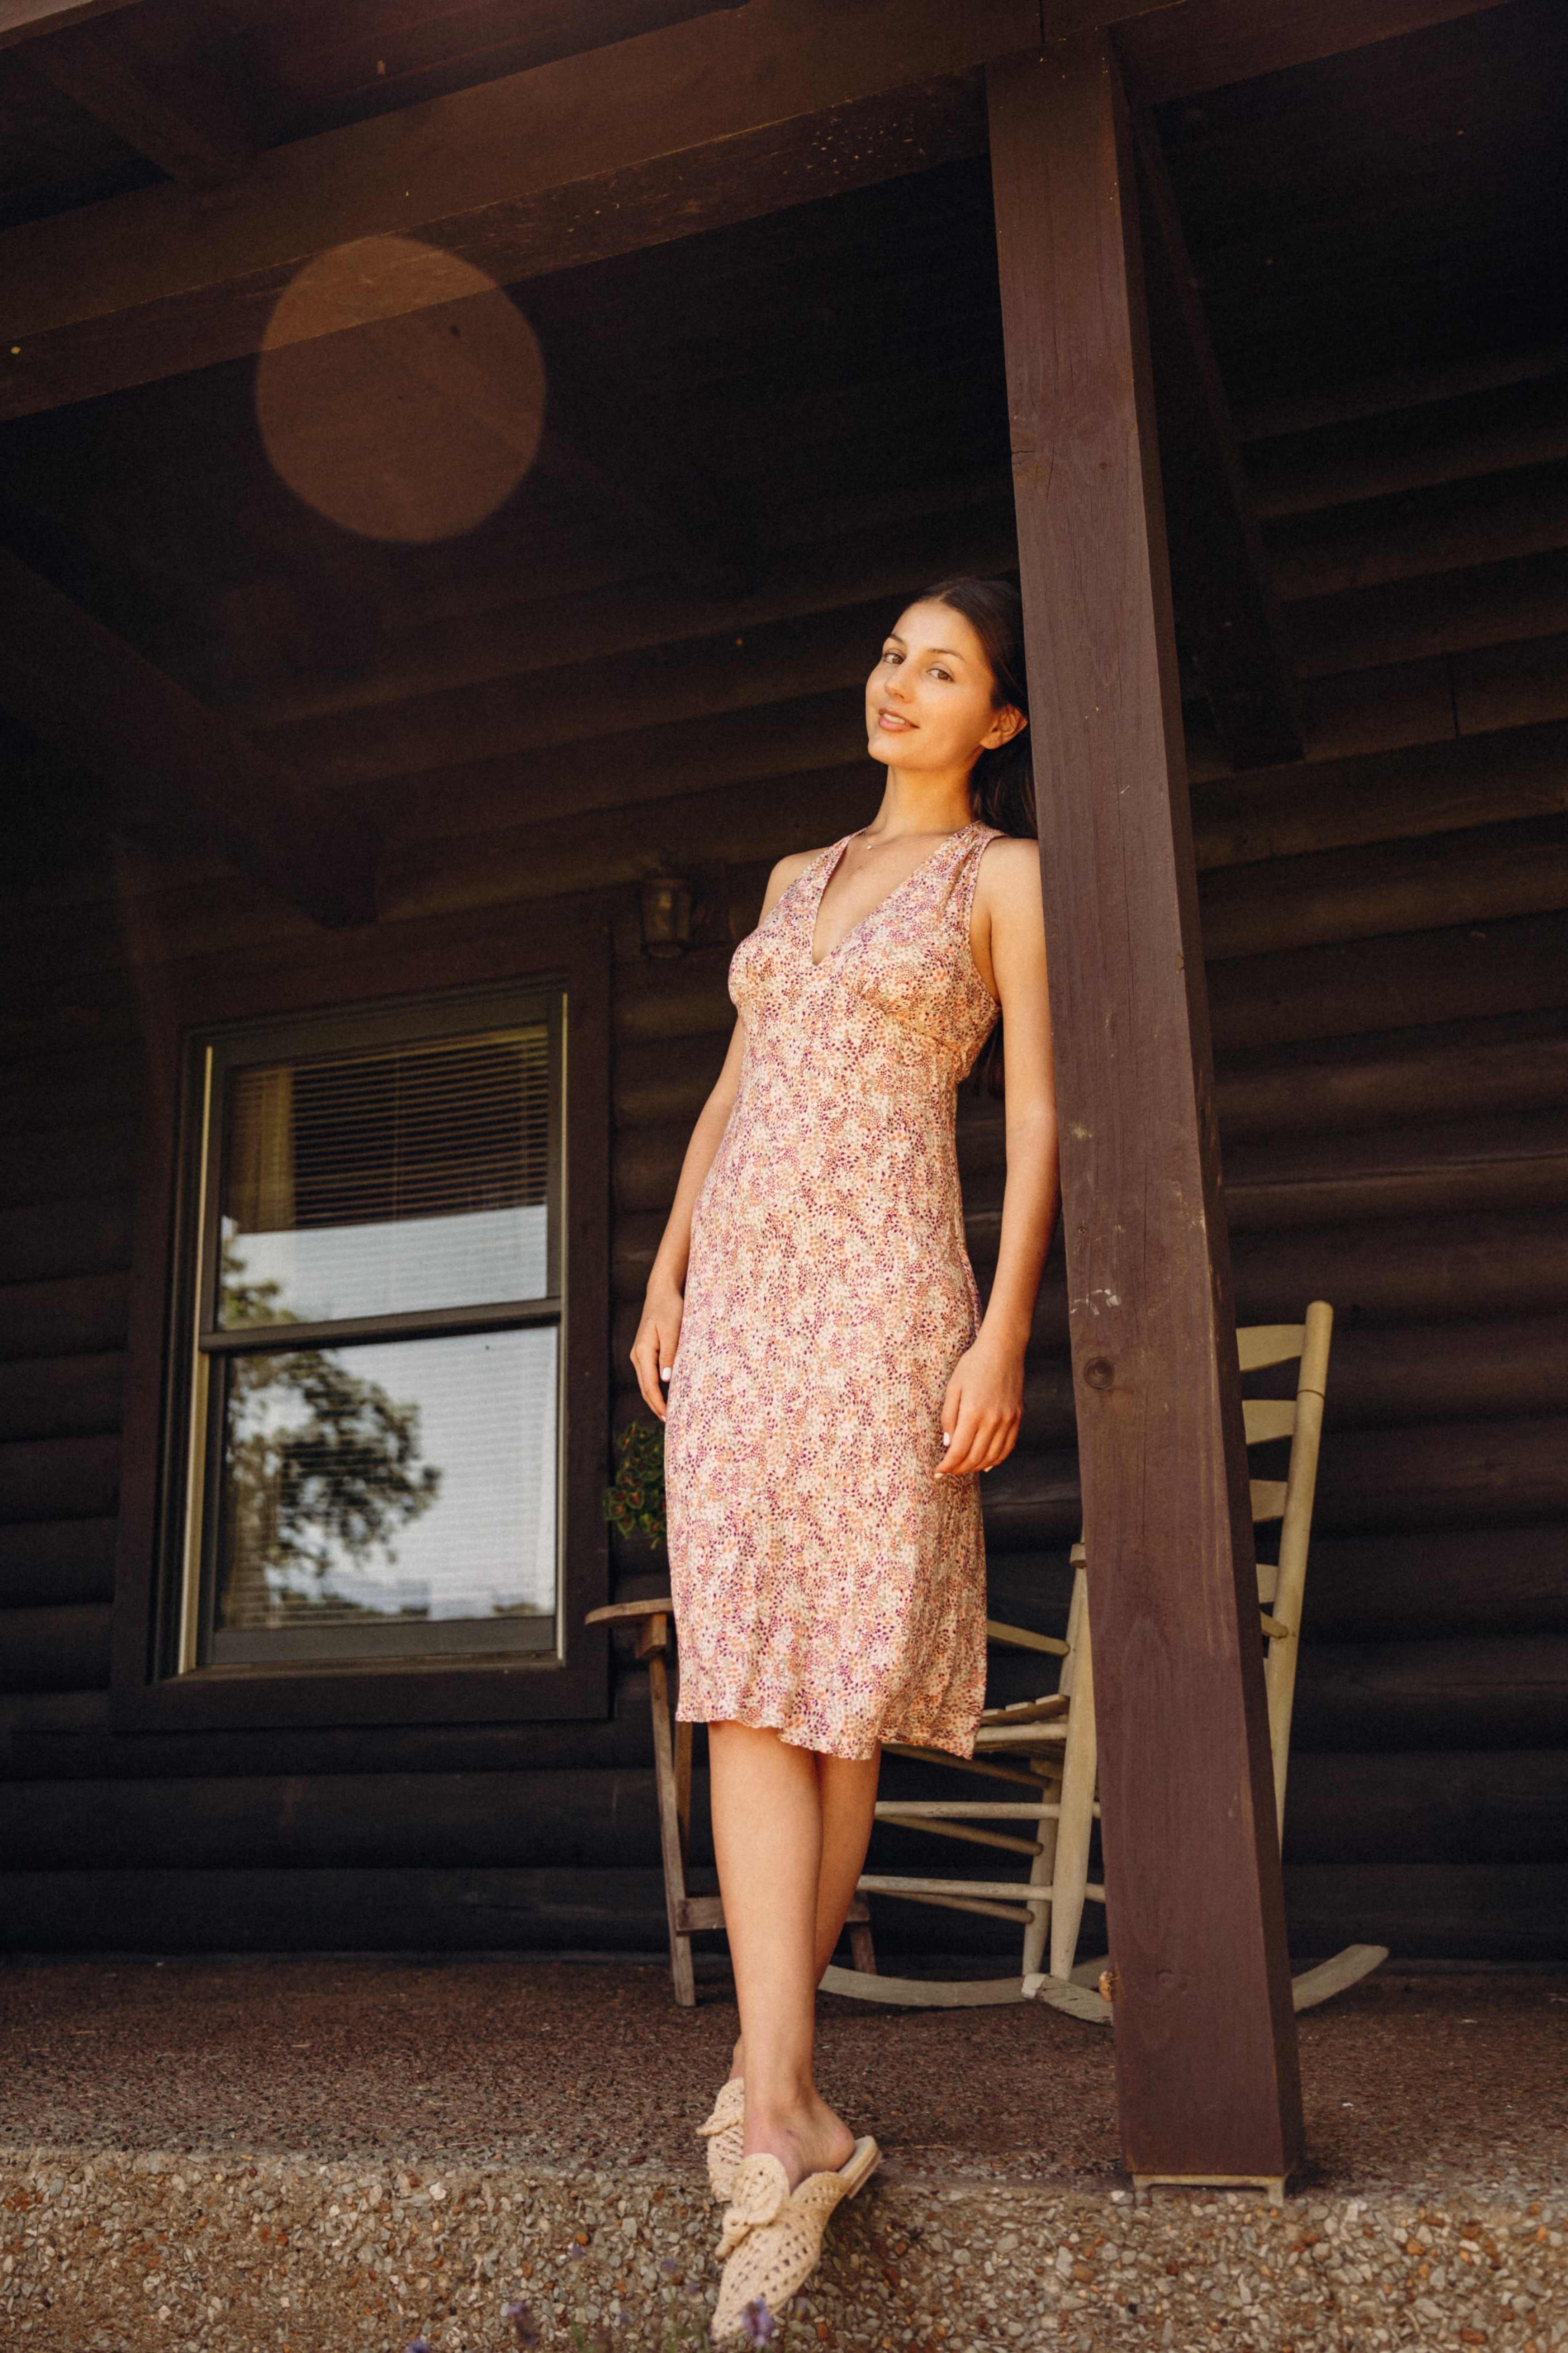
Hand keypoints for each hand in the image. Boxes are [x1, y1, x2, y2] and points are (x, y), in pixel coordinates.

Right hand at [631, 1283, 683, 1420]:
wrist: (661, 1292)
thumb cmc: (670, 1309)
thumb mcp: (674, 1330)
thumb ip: (671, 1355)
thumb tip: (666, 1381)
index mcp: (643, 1352)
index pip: (649, 1386)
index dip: (658, 1404)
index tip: (669, 1418)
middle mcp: (637, 1356)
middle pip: (645, 1389)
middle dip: (656, 1407)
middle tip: (671, 1424)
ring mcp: (639, 1355)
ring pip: (646, 1384)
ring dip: (656, 1400)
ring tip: (669, 1414)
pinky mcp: (645, 1352)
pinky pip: (649, 1376)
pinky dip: (656, 1389)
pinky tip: (666, 1396)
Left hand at [934, 1331, 1022, 1476]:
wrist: (1003, 1349)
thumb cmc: (974, 1364)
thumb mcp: (953, 1388)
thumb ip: (949, 1417)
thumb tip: (948, 1444)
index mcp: (973, 1413)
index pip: (958, 1451)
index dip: (947, 1466)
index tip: (938, 1472)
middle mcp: (993, 1420)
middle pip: (975, 1458)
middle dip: (959, 1469)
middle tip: (948, 1471)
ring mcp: (1008, 1420)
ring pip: (992, 1457)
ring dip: (976, 1467)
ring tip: (963, 1468)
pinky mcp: (1017, 1417)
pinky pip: (1007, 1447)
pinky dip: (996, 1459)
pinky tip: (986, 1464)